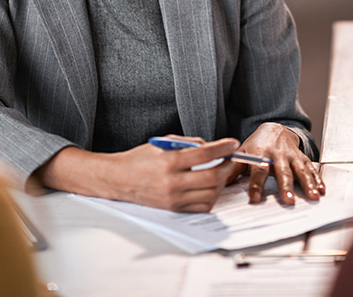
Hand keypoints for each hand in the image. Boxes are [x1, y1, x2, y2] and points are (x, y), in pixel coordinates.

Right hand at [36, 136, 239, 211]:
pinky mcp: (174, 208)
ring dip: (221, 182)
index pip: (205, 154)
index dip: (223, 148)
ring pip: (210, 193)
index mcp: (169, 161)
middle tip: (230, 160)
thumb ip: (188, 143)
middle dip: (226, 167)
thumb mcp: (162, 143)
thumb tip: (211, 147)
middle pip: (212, 177)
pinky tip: (209, 187)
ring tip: (220, 173)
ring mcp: (173, 198)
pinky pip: (201, 206)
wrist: (120, 179)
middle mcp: (172, 181)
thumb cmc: (141, 158)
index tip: (232, 144)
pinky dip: (211, 196)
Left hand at [231, 123, 325, 205]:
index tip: (255, 199)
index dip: (256, 185)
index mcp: (260, 154)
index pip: (257, 171)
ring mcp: (292, 156)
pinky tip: (321, 190)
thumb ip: (233, 168)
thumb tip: (218, 180)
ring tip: (312, 196)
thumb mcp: (242, 152)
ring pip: (300, 170)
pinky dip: (317, 179)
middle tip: (288, 200)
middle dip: (286, 186)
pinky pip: (311, 169)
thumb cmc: (257, 145)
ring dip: (307, 183)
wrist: (275, 129)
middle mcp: (278, 155)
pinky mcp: (302, 158)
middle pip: (282, 172)